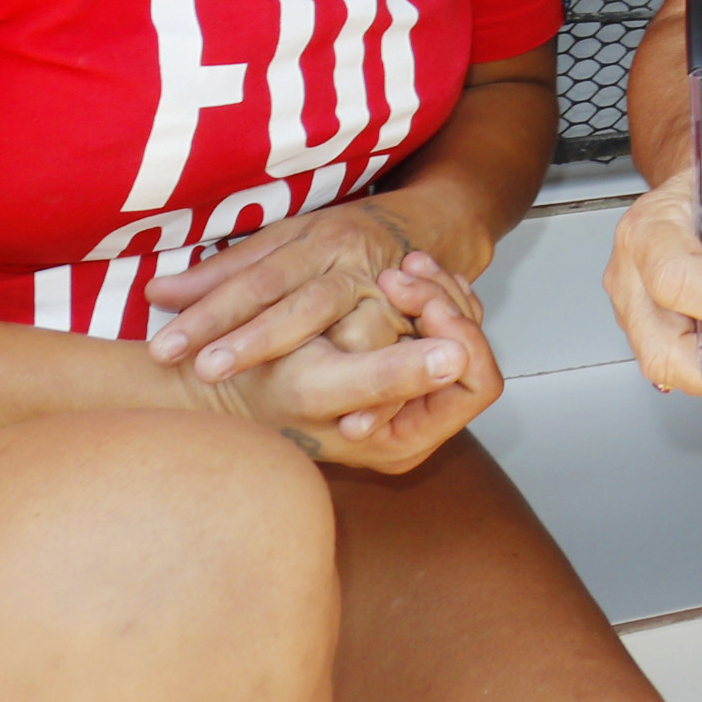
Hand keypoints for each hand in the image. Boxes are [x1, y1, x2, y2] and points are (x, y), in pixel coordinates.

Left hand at [148, 194, 450, 381]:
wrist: (429, 227)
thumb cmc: (337, 243)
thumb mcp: (282, 244)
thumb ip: (221, 274)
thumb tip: (156, 292)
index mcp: (314, 241)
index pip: (254, 279)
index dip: (209, 313)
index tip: (164, 349)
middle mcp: (352, 264)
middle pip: (301, 304)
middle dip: (255, 340)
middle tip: (205, 371)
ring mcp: (391, 294)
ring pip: (359, 332)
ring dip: (331, 377)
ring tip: (272, 410)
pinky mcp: (419, 323)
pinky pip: (401, 361)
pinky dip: (382, 397)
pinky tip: (354, 429)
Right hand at [205, 254, 498, 473]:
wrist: (226, 388)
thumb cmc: (268, 391)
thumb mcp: (324, 384)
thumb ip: (388, 377)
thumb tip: (456, 358)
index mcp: (406, 439)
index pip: (476, 382)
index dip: (458, 336)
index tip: (423, 300)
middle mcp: (414, 420)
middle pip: (468, 350)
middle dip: (442, 301)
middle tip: (410, 266)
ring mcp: (408, 390)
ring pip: (453, 329)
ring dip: (434, 290)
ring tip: (407, 263)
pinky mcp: (394, 360)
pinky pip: (434, 320)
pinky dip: (424, 291)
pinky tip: (403, 270)